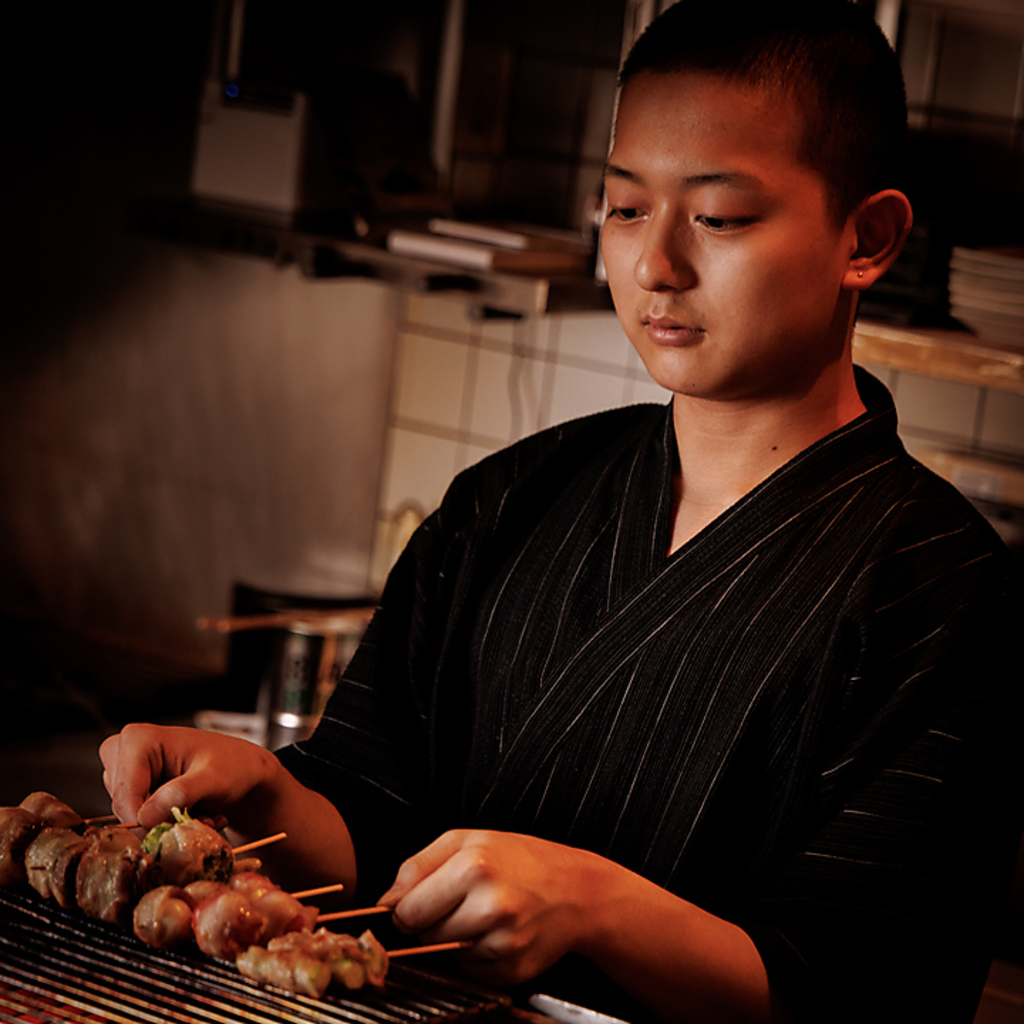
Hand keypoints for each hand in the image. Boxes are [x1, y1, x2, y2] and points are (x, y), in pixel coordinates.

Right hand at [99, 723, 280, 831]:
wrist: (244, 770)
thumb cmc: (233, 765)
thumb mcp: (213, 779)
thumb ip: (180, 794)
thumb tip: (145, 816)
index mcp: (139, 739)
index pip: (124, 796)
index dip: (147, 821)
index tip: (179, 827)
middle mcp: (126, 751)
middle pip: (123, 807)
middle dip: (159, 820)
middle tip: (196, 817)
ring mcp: (128, 769)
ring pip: (132, 814)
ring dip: (166, 822)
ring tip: (198, 811)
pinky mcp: (135, 785)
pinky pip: (138, 816)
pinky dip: (166, 822)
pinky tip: (192, 812)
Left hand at [378, 829, 613, 986]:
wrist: (576, 889)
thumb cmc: (521, 859)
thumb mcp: (467, 840)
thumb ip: (417, 866)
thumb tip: (386, 902)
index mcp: (474, 867)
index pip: (408, 911)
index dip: (409, 907)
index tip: (423, 899)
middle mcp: (491, 906)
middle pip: (425, 936)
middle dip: (434, 921)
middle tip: (462, 900)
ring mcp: (504, 941)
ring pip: (446, 954)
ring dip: (456, 938)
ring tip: (484, 912)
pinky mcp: (513, 969)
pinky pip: (471, 970)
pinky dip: (477, 955)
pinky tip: (499, 932)